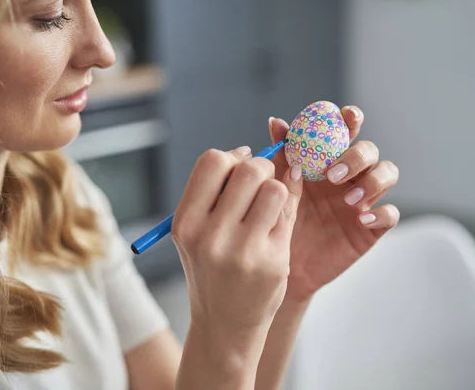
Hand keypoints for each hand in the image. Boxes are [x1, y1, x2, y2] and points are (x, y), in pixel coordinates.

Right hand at [172, 146, 302, 342]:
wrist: (224, 324)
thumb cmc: (212, 270)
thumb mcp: (199, 232)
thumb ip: (219, 192)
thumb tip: (251, 151)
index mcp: (186, 223)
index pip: (213, 161)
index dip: (233, 157)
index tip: (241, 168)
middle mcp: (210, 236)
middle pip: (249, 170)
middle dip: (261, 168)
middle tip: (263, 183)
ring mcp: (243, 251)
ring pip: (275, 188)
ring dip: (277, 190)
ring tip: (269, 207)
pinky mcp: (272, 262)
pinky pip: (288, 215)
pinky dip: (286, 213)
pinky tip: (276, 227)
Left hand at [268, 106, 399, 301]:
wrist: (282, 263)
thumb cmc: (280, 220)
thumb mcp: (279, 188)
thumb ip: (281, 156)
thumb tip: (277, 123)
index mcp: (327, 160)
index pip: (346, 131)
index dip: (352, 119)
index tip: (347, 116)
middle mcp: (349, 175)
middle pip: (369, 151)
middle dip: (356, 156)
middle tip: (332, 174)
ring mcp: (363, 199)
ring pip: (387, 174)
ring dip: (372, 180)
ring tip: (348, 198)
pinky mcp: (372, 227)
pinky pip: (391, 214)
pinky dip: (382, 213)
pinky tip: (361, 219)